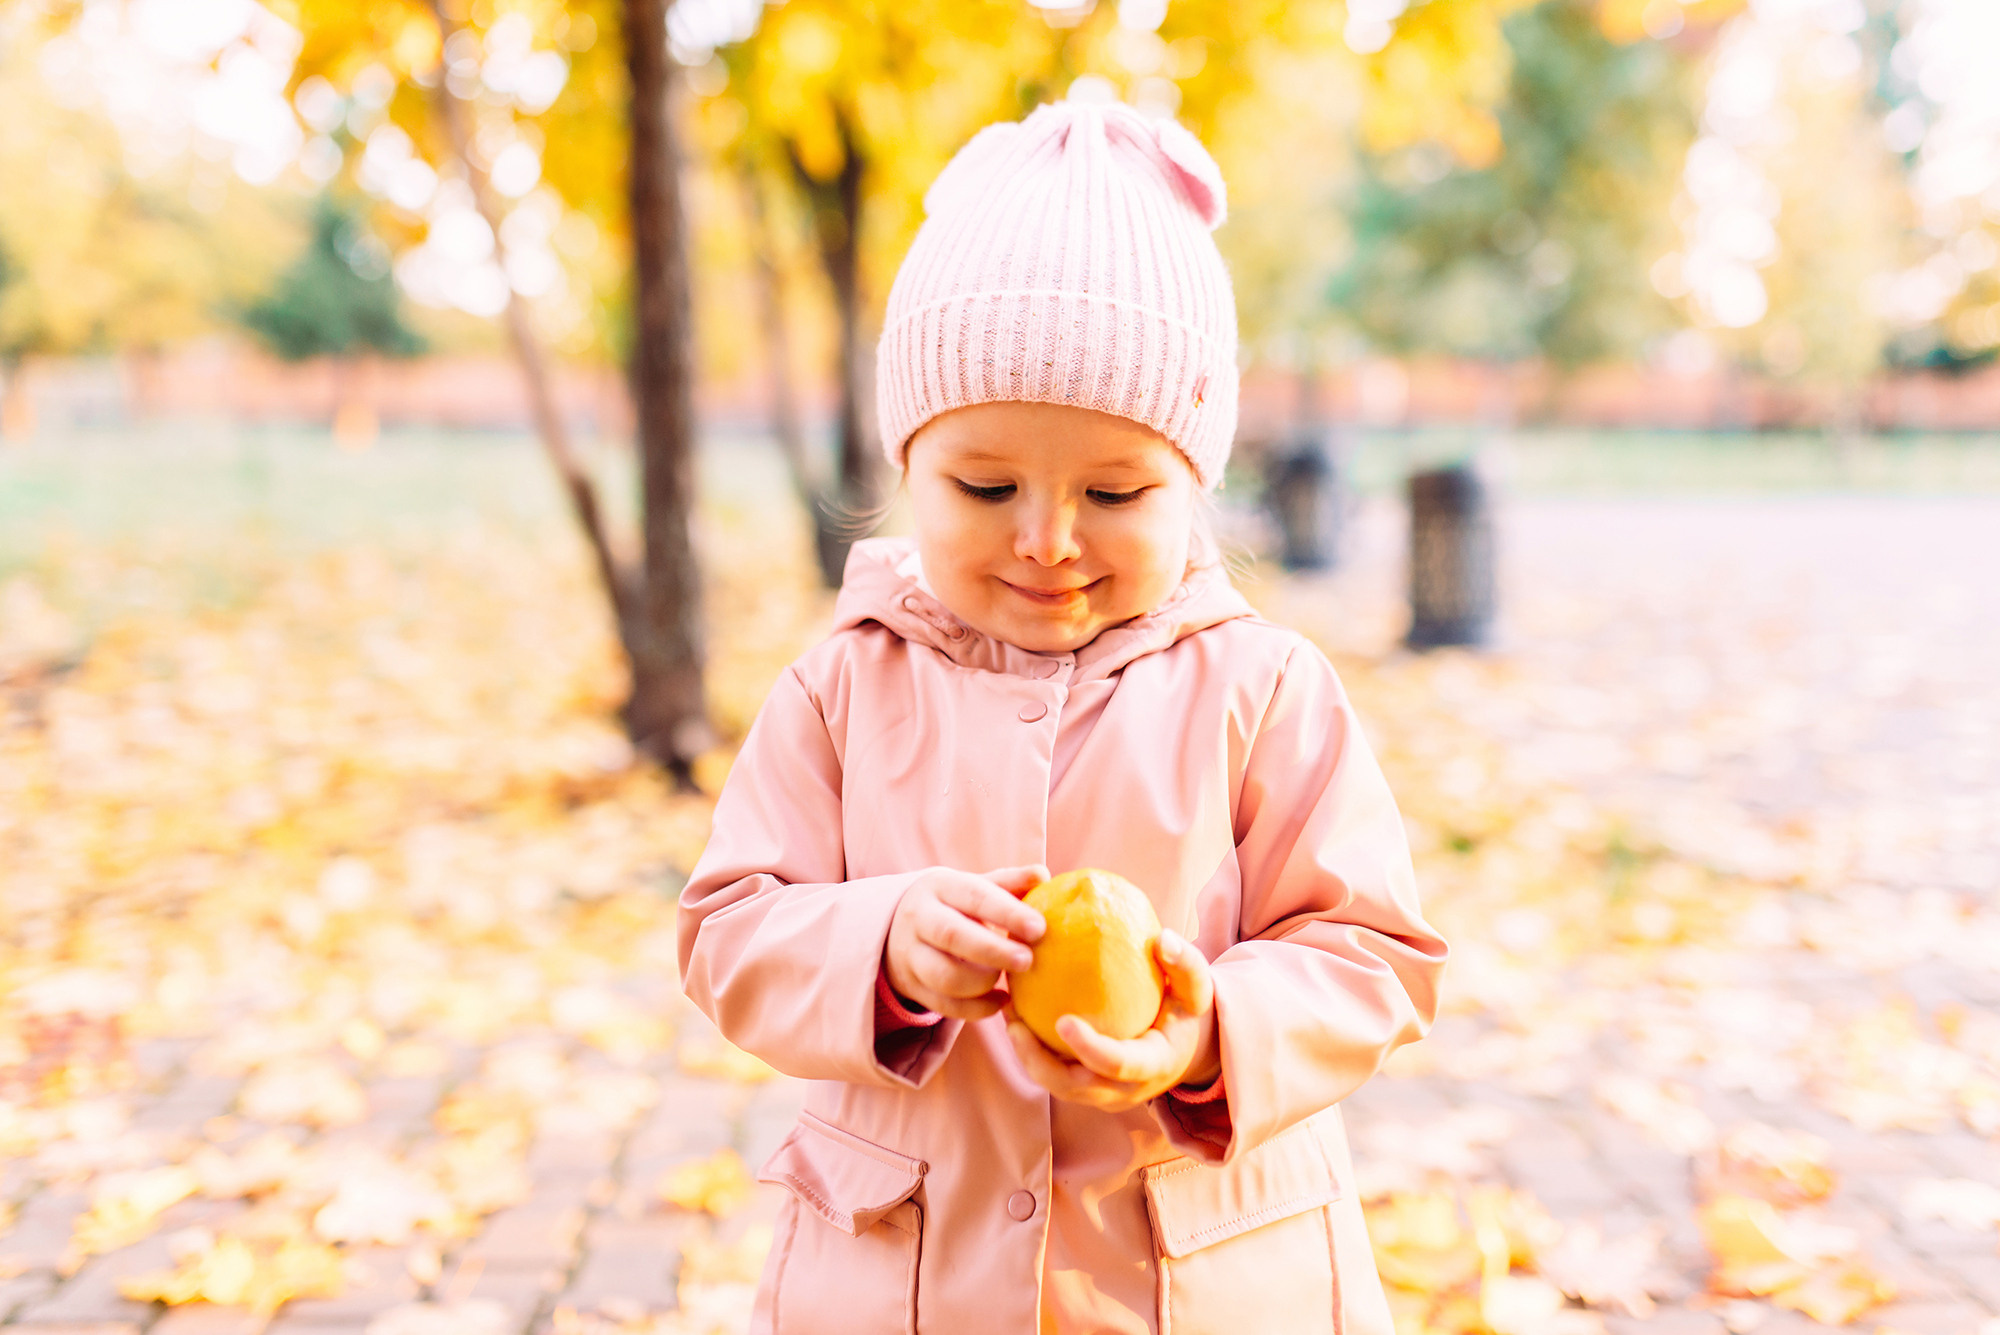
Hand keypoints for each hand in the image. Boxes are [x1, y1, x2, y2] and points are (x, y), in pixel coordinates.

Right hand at [884, 865, 1048, 1020]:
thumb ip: (1008, 883)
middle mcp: (919, 917)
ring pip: (943, 975)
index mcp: (940, 886)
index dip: (1008, 913)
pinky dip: (975, 1009)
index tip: (1039, 928)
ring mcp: (911, 954)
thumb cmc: (953, 905)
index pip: (974, 897)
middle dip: (993, 951)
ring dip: (981, 983)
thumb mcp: (973, 887)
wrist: (898, 927)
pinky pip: (942, 1004)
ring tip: (1007, 981)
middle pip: (952, 935)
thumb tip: (1042, 875)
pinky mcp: (911, 985)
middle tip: (1027, 961)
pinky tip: (1001, 1001)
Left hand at [1005, 929, 1217, 1112]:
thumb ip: (1185, 964)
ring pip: (1056, 1086)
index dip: (1090, 1048)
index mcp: (1154, 1067)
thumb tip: (1164, 938)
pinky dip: (1032, 1051)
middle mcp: (1125, 1091)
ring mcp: (1103, 1096)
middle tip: (1014, 1023)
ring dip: (1027, 1056)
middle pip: (1074, 1087)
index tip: (1063, 1020)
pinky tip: (1016, 1013)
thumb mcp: (1197, 989)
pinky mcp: (1086, 1090)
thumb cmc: (1186, 1012)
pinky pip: (1054, 1076)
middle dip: (1038, 1061)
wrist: (1183, 1051)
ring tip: (1008, 1015)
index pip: (1118, 1065)